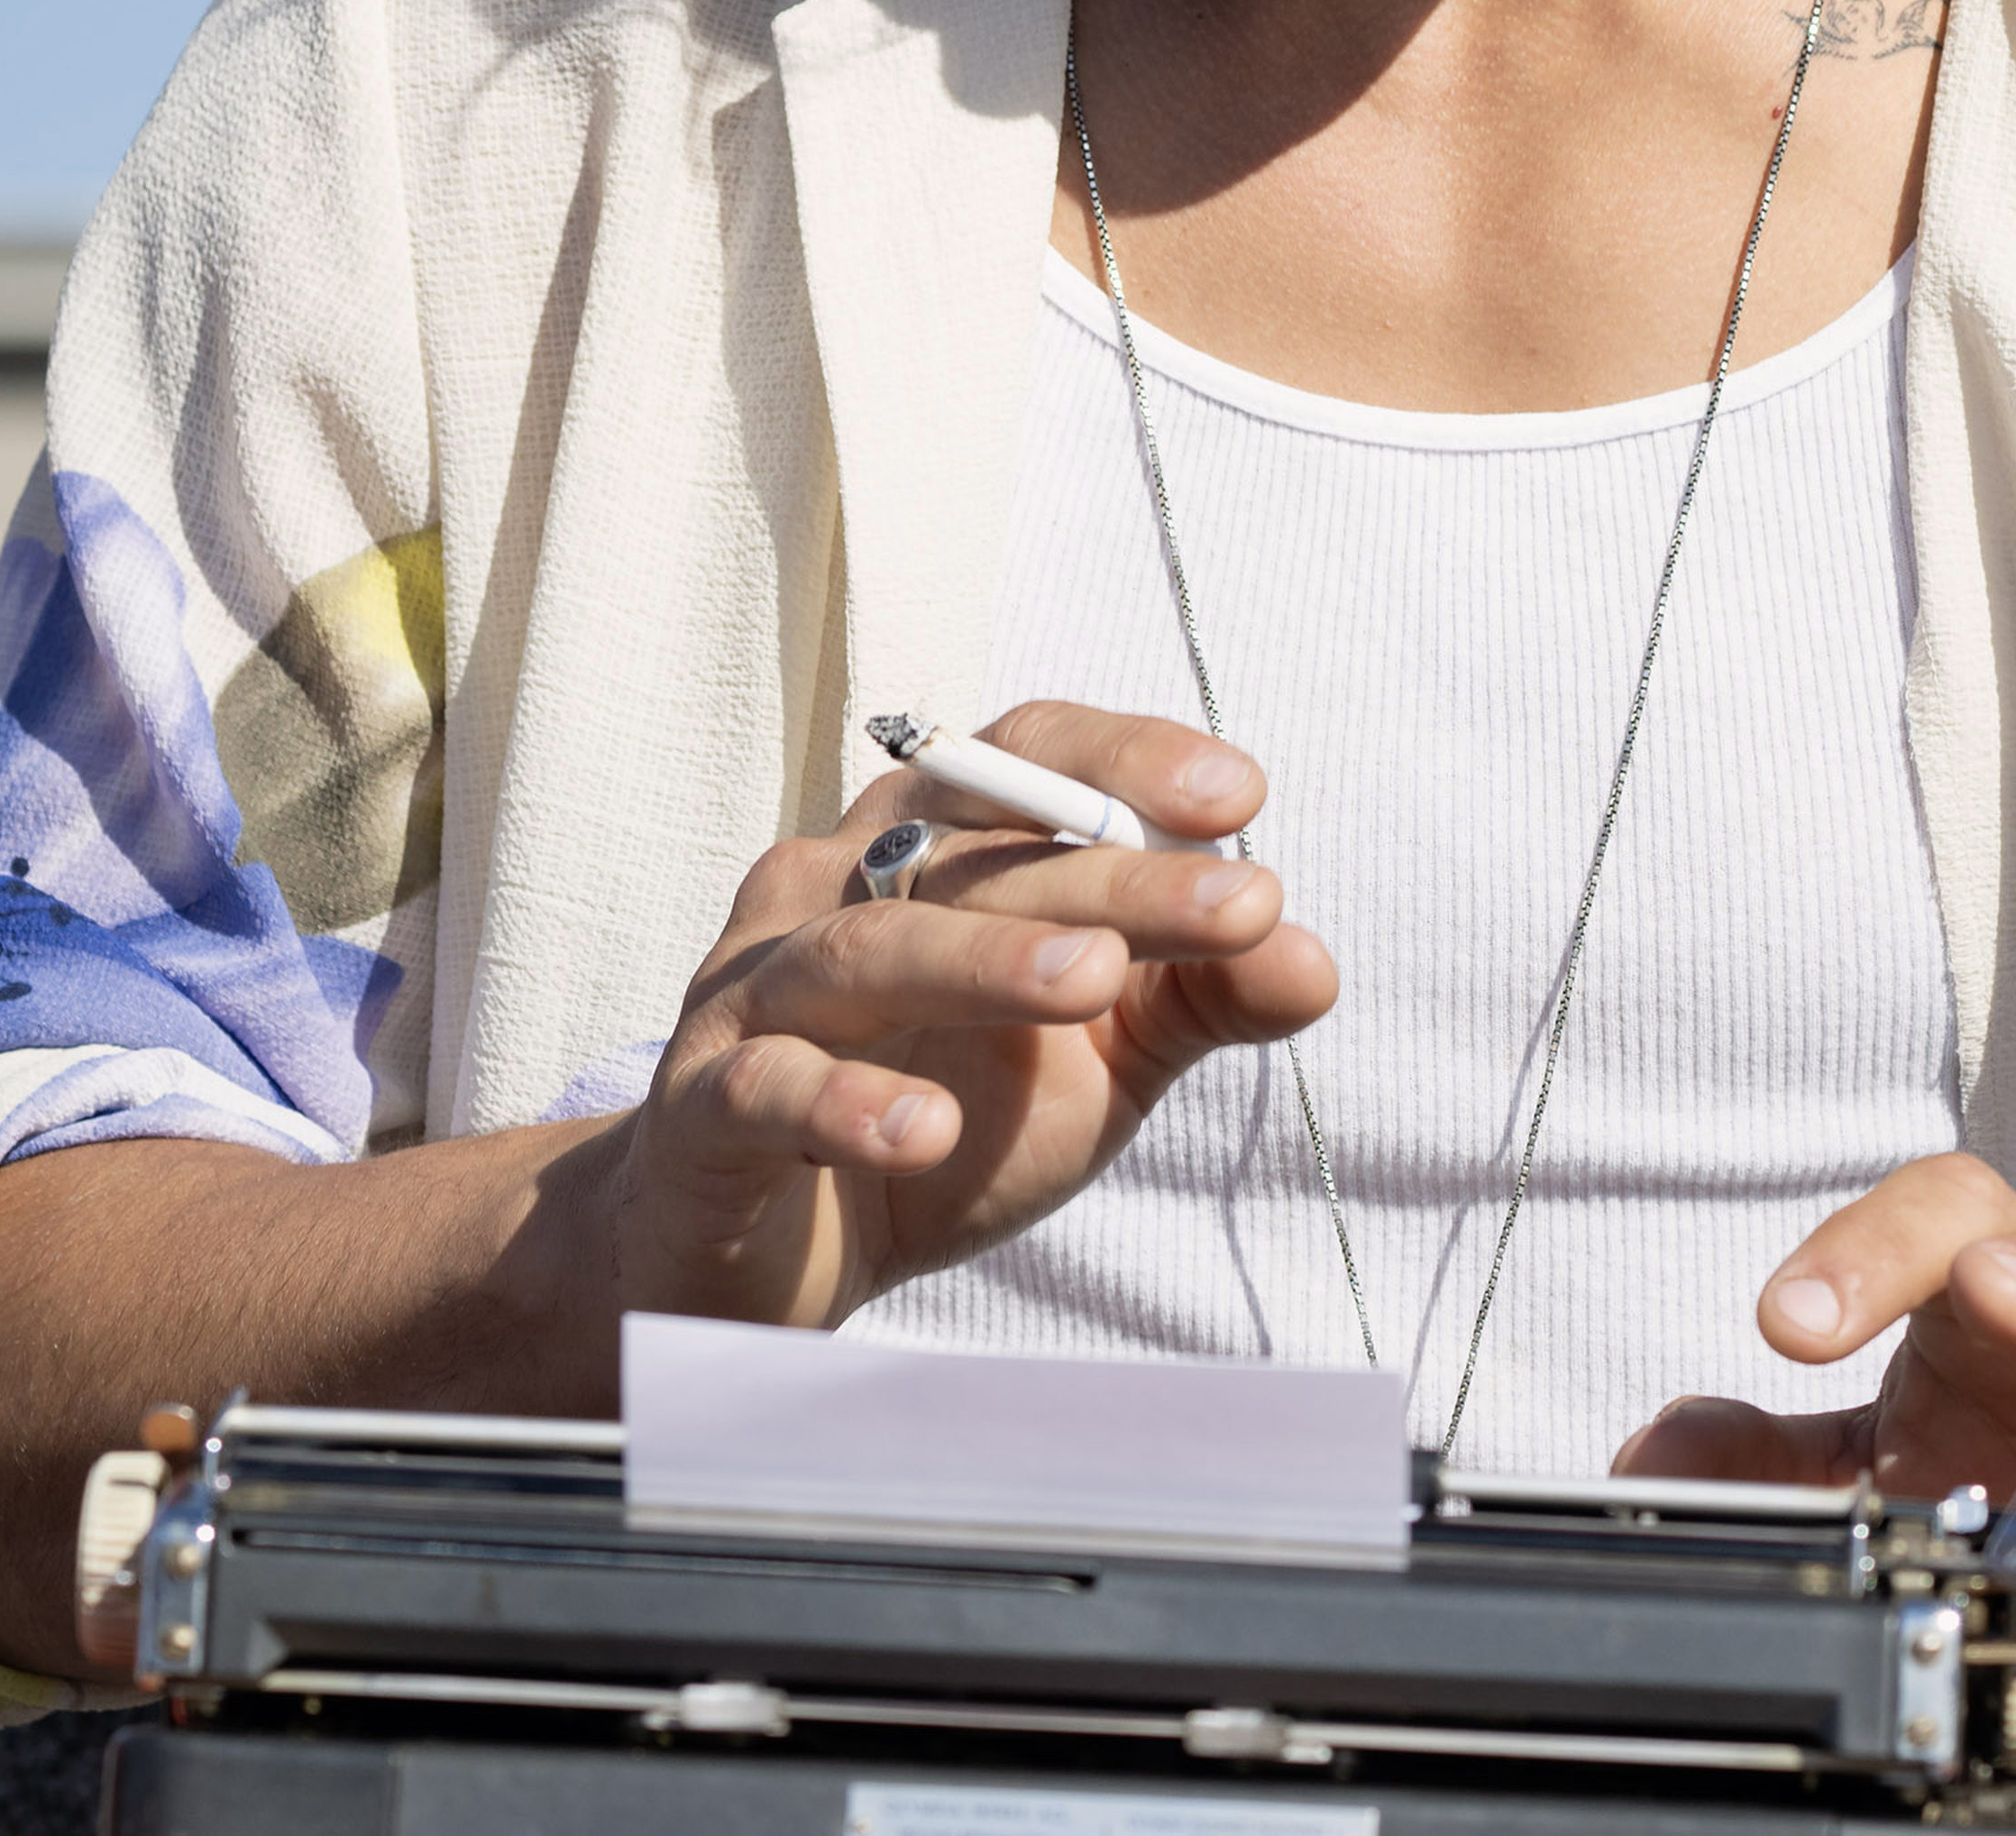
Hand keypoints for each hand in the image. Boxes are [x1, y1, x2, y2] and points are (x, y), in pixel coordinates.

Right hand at [596, 701, 1337, 1329]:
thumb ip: (1194, 1000)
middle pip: (972, 855)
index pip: (1021, 759)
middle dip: (1115, 876)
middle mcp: (830, 889)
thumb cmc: (935, 1113)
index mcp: (925, 851)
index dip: (1123, 760)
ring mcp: (756, 992)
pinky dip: (845, 1103)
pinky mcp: (706, 1108)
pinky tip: (923, 1127)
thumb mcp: (1093, 1063)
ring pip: (868, 950)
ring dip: (985, 959)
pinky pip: (769, 1089)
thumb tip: (1310, 956)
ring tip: (1093, 979)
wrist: (758, 1255)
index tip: (1236, 793)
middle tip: (1241, 902)